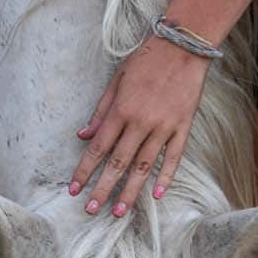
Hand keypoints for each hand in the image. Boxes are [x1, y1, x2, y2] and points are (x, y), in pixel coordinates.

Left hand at [68, 33, 212, 213]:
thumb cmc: (146, 60)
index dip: (84, 171)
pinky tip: (156, 194)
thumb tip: (83, 136)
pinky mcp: (183, 127)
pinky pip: (174, 158)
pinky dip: (165, 177)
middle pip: (118, 163)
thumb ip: (100, 111)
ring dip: (130, 191)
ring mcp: (164, 127)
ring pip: (144, 166)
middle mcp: (140, 122)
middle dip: (102, 188)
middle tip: (91, 210)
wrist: (182, 46)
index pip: (98, 148)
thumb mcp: (116, 80)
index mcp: (121, 110)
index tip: (74, 190)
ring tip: (119, 211)